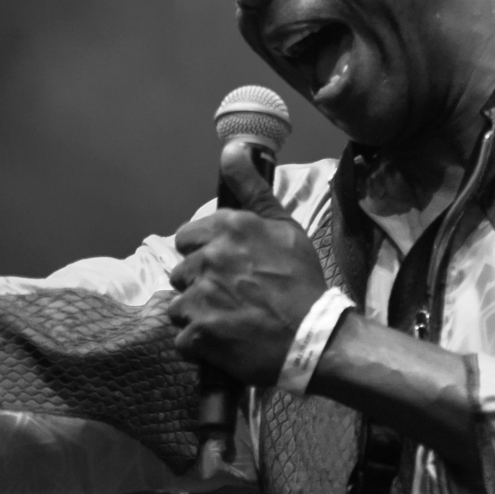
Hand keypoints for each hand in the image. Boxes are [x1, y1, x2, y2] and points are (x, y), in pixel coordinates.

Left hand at [167, 140, 328, 386]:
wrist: (316, 336)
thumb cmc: (302, 281)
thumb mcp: (283, 226)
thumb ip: (252, 189)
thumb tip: (231, 149)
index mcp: (228, 229)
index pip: (186, 238)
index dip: (203, 253)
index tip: (225, 267)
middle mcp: (209, 258)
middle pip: (180, 273)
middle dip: (199, 285)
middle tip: (231, 296)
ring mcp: (201, 298)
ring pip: (178, 305)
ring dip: (198, 315)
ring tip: (229, 320)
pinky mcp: (199, 334)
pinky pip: (182, 339)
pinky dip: (200, 345)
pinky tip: (224, 342)